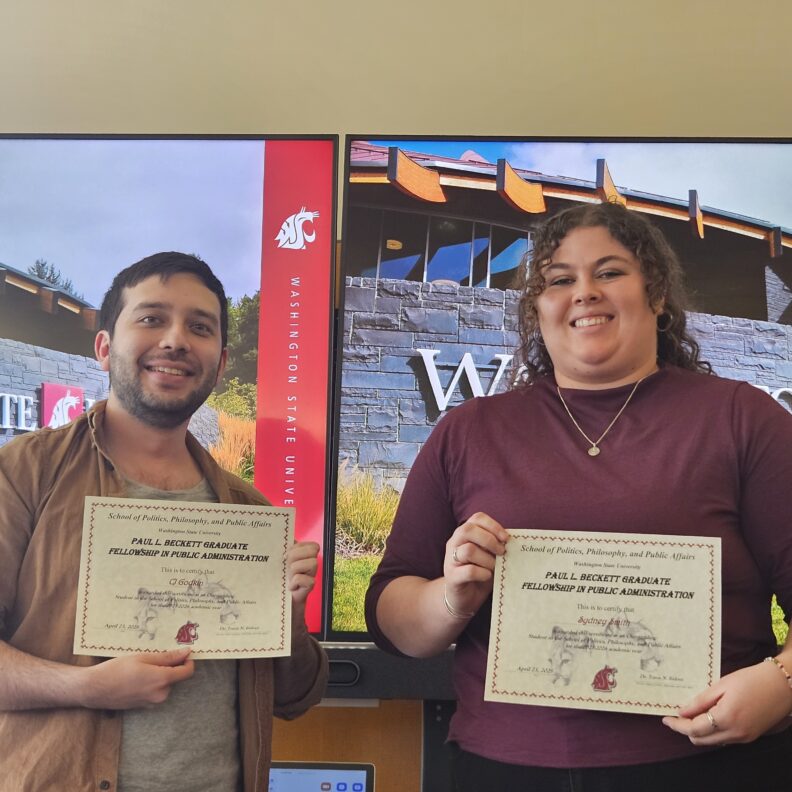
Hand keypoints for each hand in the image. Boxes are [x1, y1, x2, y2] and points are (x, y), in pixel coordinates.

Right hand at [80, 649, 193, 709]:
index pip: (187, 672)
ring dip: (159, 675)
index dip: (188, 661)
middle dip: (170, 666)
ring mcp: (152, 703)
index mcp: (162, 680)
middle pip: (175, 677)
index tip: (184, 652)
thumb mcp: (143, 657)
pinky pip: (155, 691)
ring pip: (165, 684)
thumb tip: (187, 653)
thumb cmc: (117, 669)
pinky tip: (137, 677)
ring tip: (141, 666)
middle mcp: (160, 694)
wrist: (94, 689)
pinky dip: (151, 683)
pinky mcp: (144, 706)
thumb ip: (167, 657)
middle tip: (154, 656)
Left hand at [286, 541, 318, 604]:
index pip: (312, 545)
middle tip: (287, 566)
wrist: (282, 597)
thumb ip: (287, 547)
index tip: (288, 554)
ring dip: (295, 569)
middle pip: (312, 551)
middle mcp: (313, 563)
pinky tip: (291, 586)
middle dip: (295, 556)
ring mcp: (313, 574)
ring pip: (311, 563)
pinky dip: (294, 582)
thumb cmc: (282, 576)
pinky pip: (304, 578)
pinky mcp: (310, 586)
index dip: (299, 547)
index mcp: (307, 555)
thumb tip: (290, 539)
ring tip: (289, 576)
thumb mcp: (283, 559)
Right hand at [443, 512, 508, 617]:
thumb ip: (495, 546)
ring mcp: (450, 560)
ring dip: (487, 559)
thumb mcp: (488, 556)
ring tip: (495, 567)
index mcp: (465, 534)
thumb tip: (512, 541)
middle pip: (468, 530)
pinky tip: (488, 576)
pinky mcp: (452, 577)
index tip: (506, 538)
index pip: (477, 518)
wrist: (463, 598)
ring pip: (468, 550)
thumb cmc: (479, 573)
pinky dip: (483, 573)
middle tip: (502, 552)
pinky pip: (469, 571)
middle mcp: (454, 543)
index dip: (493, 525)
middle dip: (489, 540)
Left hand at [662, 660, 791, 744]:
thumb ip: (700, 701)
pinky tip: (708, 717)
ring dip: (699, 732)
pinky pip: (725, 739)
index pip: (694, 729)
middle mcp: (735, 733)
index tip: (666, 719)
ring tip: (690, 714)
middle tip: (676, 715)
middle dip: (686, 730)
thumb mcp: (721, 685)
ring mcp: (744, 738)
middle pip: (701, 740)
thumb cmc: (751, 680)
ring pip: (712, 741)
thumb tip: (682, 711)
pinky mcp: (750, 737)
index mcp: (726, 718)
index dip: (677, 725)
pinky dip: (713, 731)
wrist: (782, 685)